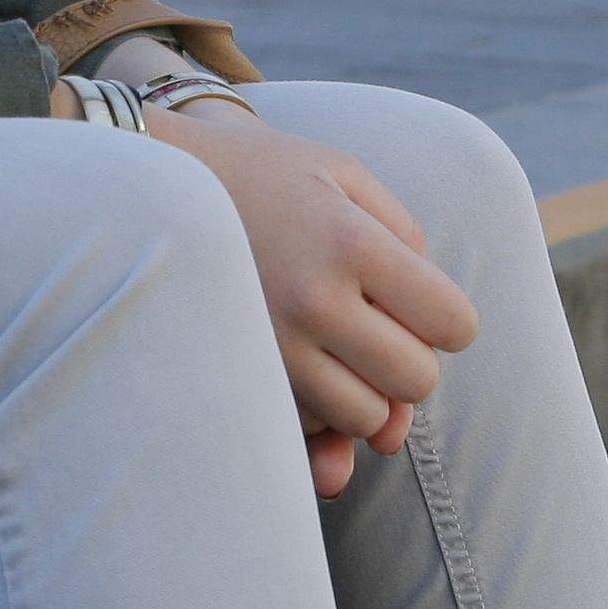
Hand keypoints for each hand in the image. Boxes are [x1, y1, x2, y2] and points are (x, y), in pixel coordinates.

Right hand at [145, 102, 477, 498]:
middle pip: (414, 380)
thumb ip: (409, 243)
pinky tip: (298, 366)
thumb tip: (437, 342)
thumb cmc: (264, 176)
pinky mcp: (237, 380)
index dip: (446, 318)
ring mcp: (271, 349)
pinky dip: (317, 412)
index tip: (416, 301)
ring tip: (333, 346)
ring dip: (364, 393)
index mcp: (352, 243)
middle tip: (375, 326)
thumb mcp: (345, 176)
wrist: (155, 187)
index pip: (452, 323)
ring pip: (366, 421)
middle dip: (409, 361)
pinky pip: (309, 432)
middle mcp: (313, 303)